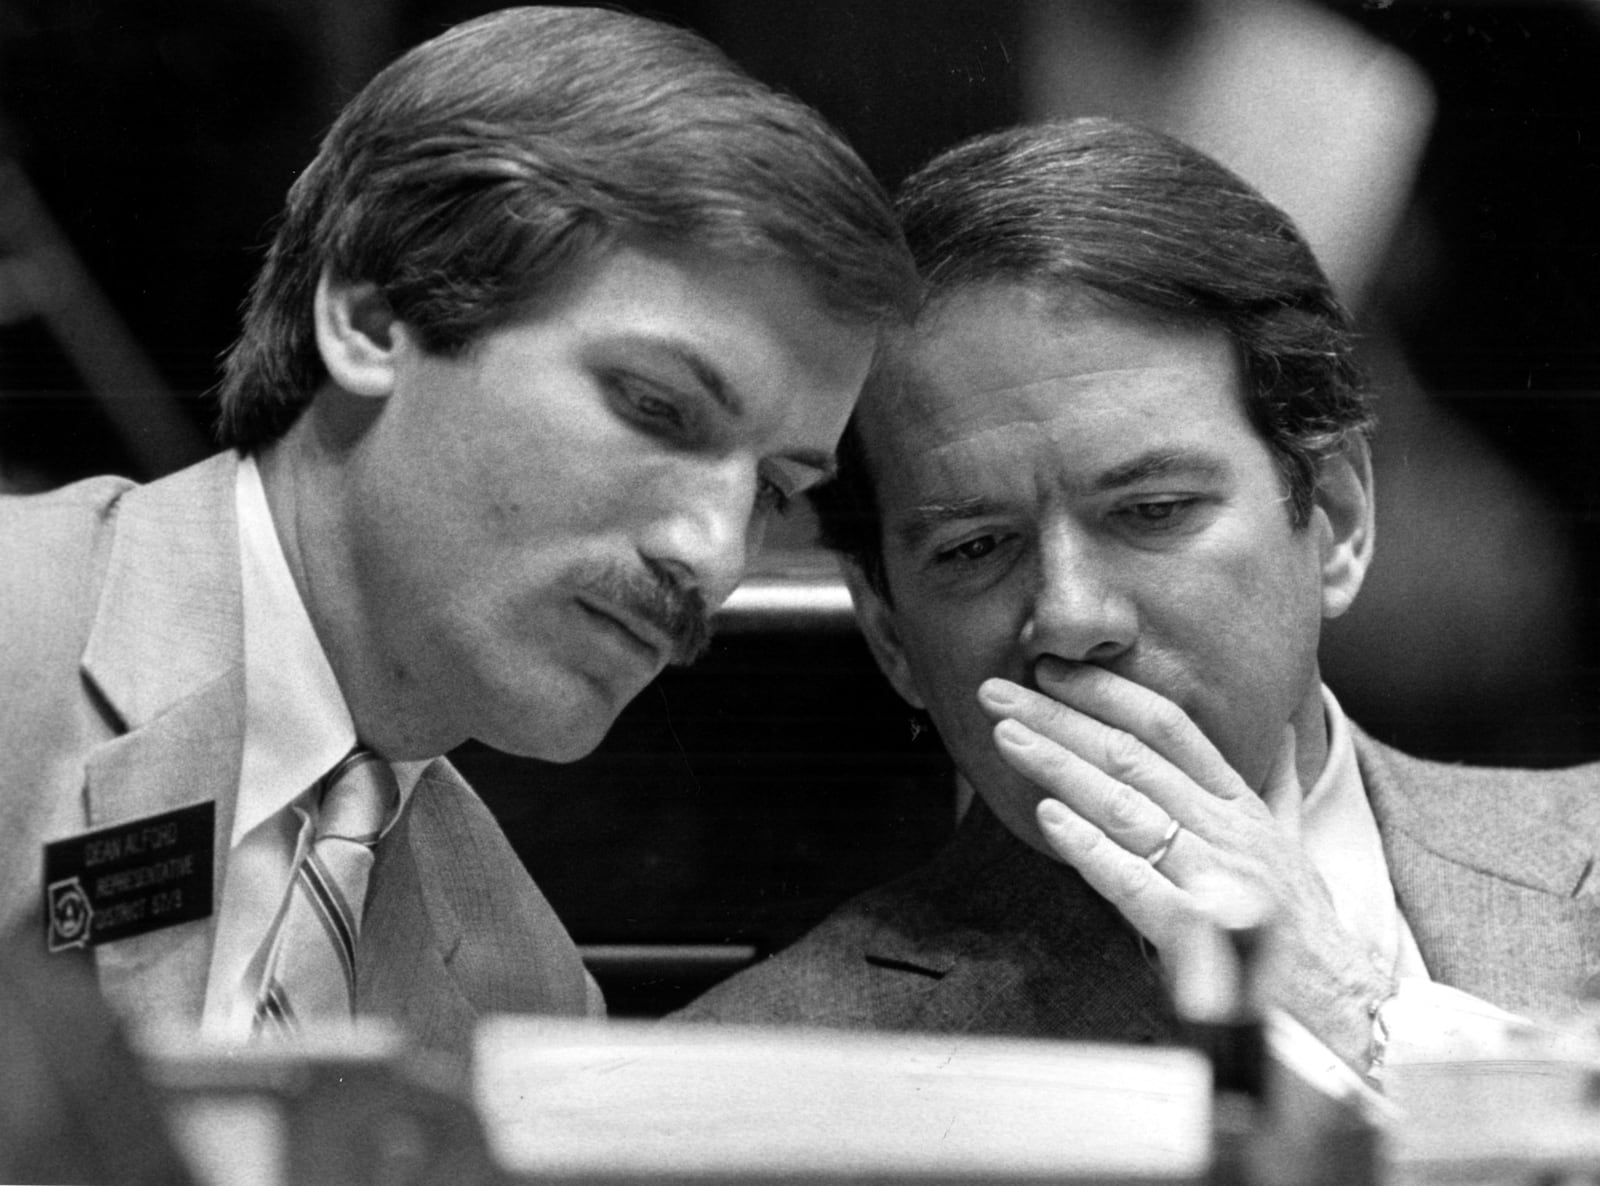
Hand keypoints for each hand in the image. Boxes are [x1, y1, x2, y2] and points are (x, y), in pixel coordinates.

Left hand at [977, 661, 1391, 1070]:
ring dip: (1061, 766)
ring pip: (1126, 806)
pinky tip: (1050, 819)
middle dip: (1060, 718)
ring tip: (1008, 737)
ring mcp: (1215, 877)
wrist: (1346, 1010)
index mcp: (1240, 805)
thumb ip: (1275, 784)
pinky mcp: (1201, 932)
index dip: (1107, 692)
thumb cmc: (1307, 929)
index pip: (1169, 728)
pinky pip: (1138, 881)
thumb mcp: (1293, 843)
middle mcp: (1227, 830)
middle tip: (998, 691)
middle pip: (1133, 757)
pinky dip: (1092, 848)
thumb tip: (1282, 724)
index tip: (1051, 669)